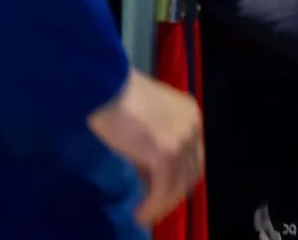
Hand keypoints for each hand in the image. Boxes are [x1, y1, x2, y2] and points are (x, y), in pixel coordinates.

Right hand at [88, 70, 204, 226]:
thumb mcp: (145, 118)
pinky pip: (162, 188)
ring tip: (145, 214)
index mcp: (190, 113)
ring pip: (178, 184)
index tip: (160, 192)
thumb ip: (155, 141)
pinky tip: (141, 212)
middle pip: (191, 171)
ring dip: (162, 204)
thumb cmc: (116, 95)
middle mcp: (193, 125)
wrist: (104, 84)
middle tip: (154, 206)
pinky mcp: (166, 152)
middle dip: (173, 193)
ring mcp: (181, 139)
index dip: (178, 178)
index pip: (193, 155)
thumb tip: (150, 172)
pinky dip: (152, 205)